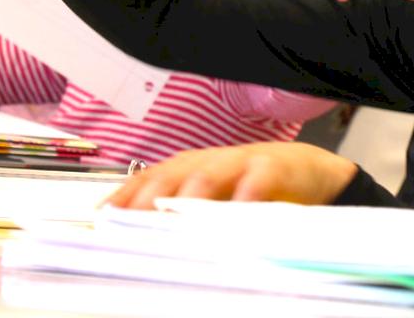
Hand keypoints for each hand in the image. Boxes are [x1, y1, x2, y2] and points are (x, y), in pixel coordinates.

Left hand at [104, 141, 357, 209]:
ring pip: (209, 172)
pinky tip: (237, 211)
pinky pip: (259, 178)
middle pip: (171, 173)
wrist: (312, 174)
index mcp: (190, 171)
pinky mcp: (275, 167)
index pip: (149, 180)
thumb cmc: (257, 195)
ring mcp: (241, 163)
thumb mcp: (218, 207)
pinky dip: (247, 192)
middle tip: (126, 219)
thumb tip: (148, 250)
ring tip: (171, 214)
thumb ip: (187, 221)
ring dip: (189, 191)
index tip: (102, 219)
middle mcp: (210, 163)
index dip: (125, 196)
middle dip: (146, 194)